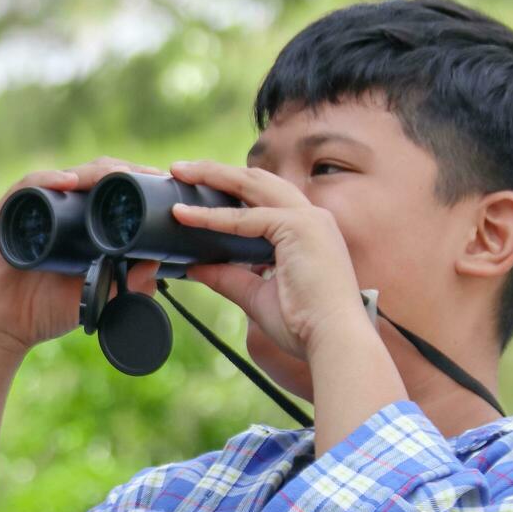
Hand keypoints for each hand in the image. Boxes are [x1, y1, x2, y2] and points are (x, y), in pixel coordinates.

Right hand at [0, 157, 162, 365]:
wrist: (2, 330)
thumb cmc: (45, 310)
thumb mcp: (96, 298)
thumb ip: (127, 284)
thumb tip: (158, 263)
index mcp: (80, 223)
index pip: (111, 190)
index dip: (137, 182)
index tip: (163, 183)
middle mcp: (58, 209)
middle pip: (93, 175)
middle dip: (124, 171)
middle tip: (150, 176)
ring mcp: (32, 209)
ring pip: (67, 176)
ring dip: (94, 172)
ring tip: (119, 176)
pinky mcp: (5, 214)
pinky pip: (27, 187)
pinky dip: (48, 180)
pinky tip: (68, 182)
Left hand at [169, 159, 370, 359]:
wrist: (333, 342)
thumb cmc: (304, 325)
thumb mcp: (257, 296)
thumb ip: (229, 278)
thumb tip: (195, 269)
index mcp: (307, 231)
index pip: (264, 198)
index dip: (230, 190)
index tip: (197, 191)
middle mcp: (312, 217)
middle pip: (257, 181)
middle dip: (217, 171)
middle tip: (180, 169)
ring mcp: (309, 219)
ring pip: (252, 184)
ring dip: (212, 175)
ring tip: (179, 173)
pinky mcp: (300, 228)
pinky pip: (246, 218)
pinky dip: (212, 216)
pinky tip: (184, 215)